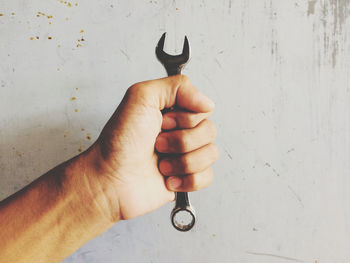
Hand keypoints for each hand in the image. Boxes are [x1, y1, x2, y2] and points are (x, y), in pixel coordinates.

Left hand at [86, 75, 217, 220]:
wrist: (110, 181)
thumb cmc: (119, 142)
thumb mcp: (140, 97)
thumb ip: (176, 86)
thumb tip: (206, 102)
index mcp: (172, 111)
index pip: (203, 108)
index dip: (185, 117)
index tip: (163, 122)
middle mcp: (180, 132)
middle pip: (209, 131)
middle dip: (180, 140)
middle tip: (157, 143)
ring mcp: (184, 156)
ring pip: (210, 154)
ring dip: (182, 161)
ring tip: (160, 163)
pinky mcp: (186, 179)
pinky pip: (207, 176)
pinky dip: (187, 179)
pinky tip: (167, 178)